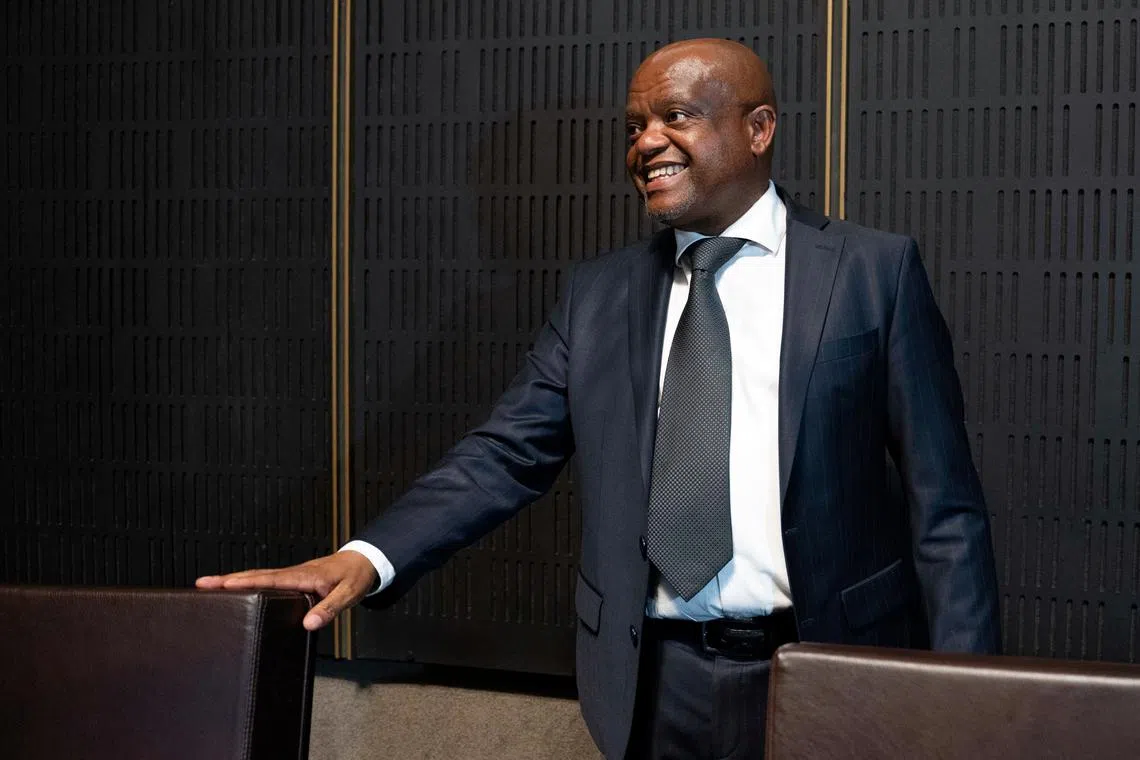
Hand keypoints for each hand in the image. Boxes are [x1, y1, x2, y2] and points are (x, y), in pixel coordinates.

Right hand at [195, 552, 378, 630]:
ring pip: (258, 576)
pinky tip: (239, 591)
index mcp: (303, 576)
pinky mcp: (293, 579)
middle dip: (227, 579)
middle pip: (255, 575)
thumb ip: (330, 608)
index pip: (269, 578)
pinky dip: (248, 583)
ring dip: (234, 580)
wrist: (364, 562)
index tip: (221, 584)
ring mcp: (291, 575)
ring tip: (209, 587)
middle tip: (200, 584)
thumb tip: (309, 624)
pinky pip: (266, 580)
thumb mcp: (348, 594)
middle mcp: (293, 573)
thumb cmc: (355, 577)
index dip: (244, 582)